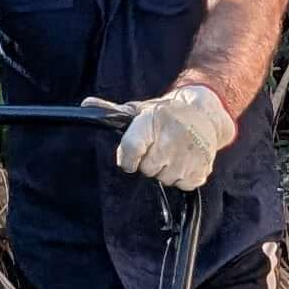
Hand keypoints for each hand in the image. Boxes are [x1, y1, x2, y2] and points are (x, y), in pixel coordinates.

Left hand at [115, 78, 235, 190]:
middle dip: (150, 162)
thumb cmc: (165, 114)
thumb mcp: (140, 110)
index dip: (128, 159)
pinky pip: (183, 184)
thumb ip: (111, 111)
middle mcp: (171, 138)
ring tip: (174, 153)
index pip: (131, 148)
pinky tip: (185, 160)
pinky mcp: (202, 168)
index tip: (131, 159)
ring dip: (167, 170)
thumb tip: (86, 104)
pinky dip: (183, 177)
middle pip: (148, 169)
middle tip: (159, 148)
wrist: (203, 114)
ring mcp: (188, 155)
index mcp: (151, 121)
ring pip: (165, 179)